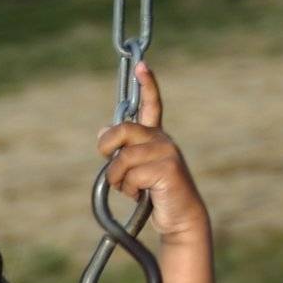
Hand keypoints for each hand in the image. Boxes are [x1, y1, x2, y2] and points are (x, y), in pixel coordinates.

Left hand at [96, 62, 207, 241]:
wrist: (179, 218)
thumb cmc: (155, 195)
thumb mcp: (135, 171)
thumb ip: (121, 151)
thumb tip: (102, 130)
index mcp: (155, 137)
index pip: (152, 104)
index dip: (147, 84)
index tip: (141, 65)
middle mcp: (163, 139)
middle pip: (124, 129)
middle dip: (107, 146)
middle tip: (107, 160)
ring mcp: (167, 152)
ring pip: (123, 158)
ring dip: (117, 179)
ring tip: (129, 189)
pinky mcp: (168, 168)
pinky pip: (132, 175)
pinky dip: (129, 190)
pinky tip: (141, 196)